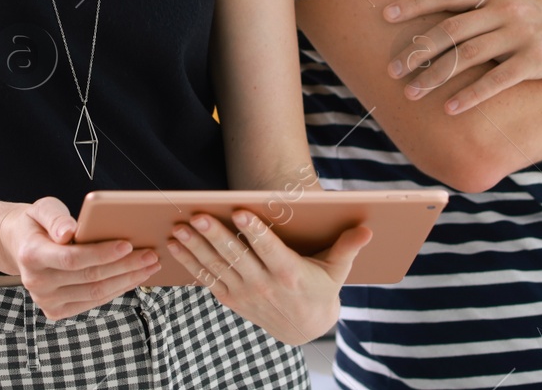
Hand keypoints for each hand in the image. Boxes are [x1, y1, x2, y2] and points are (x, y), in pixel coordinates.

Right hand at [0, 196, 159, 319]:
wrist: (19, 245)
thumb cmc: (37, 223)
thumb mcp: (42, 209)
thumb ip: (55, 218)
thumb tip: (68, 232)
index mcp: (32, 256)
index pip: (73, 259)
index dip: (102, 254)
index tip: (128, 245)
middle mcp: (37, 283)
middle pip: (89, 278)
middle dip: (125, 267)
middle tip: (151, 255)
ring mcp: (46, 301)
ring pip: (95, 293)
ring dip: (127, 280)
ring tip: (149, 266)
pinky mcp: (56, 311)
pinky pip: (93, 302)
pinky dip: (116, 290)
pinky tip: (133, 278)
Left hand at [165, 209, 371, 345]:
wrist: (305, 329)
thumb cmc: (321, 289)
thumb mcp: (338, 271)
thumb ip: (348, 248)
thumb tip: (366, 229)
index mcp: (290, 274)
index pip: (270, 250)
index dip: (255, 231)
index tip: (240, 212)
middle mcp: (264, 285)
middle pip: (236, 257)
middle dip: (214, 236)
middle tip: (196, 216)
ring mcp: (245, 294)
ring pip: (216, 267)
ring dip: (195, 248)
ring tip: (178, 228)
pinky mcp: (231, 299)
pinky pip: (207, 279)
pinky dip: (189, 262)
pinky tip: (174, 244)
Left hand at [381, 0, 541, 113]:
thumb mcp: (516, 4)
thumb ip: (483, 11)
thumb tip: (443, 23)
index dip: (414, 3)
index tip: (385, 15)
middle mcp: (504, 11)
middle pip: (449, 29)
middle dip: (416, 50)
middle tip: (392, 70)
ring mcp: (521, 35)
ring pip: (467, 54)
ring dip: (434, 75)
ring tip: (411, 93)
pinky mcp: (537, 60)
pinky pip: (496, 79)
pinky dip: (470, 94)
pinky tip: (450, 108)